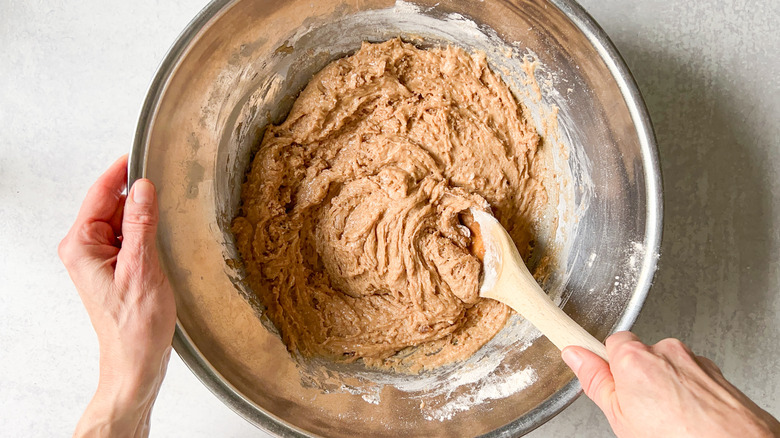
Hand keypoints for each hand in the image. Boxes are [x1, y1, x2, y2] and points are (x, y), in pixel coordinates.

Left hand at [59, 155, 175, 436]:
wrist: (135, 361)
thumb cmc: (135, 325)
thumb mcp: (142, 268)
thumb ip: (141, 223)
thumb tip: (142, 186)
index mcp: (81, 245)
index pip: (99, 193)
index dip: (122, 171)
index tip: (142, 151)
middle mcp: (84, 248)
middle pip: (113, 204)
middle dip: (139, 197)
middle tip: (169, 190)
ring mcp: (99, 258)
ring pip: (124, 220)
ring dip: (146, 217)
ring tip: (169, 222)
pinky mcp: (115, 267)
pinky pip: (130, 237)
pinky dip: (147, 233)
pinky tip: (164, 239)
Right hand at [562, 331, 779, 437]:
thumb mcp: (620, 417)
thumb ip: (595, 381)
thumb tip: (574, 355)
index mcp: (634, 357)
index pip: (611, 343)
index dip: (609, 365)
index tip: (602, 373)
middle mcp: (665, 350)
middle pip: (640, 354)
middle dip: (639, 377)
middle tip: (640, 409)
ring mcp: (694, 359)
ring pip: (668, 366)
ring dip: (666, 385)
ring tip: (670, 418)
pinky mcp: (715, 371)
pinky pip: (692, 375)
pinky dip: (689, 391)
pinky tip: (689, 416)